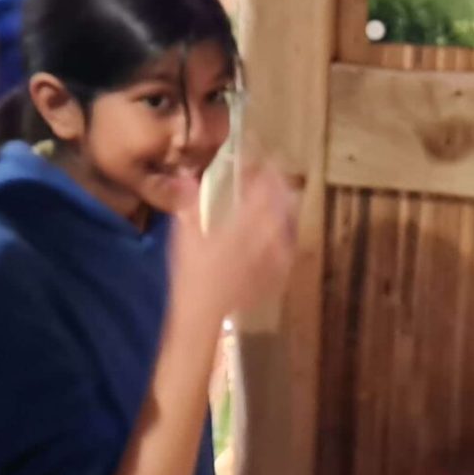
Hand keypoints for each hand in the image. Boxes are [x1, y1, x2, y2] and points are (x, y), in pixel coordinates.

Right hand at [169, 165, 297, 323]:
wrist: (202, 313)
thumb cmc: (190, 275)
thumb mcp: (184, 236)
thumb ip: (189, 206)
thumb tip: (187, 178)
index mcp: (241, 227)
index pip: (262, 193)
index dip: (267, 174)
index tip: (266, 161)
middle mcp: (262, 240)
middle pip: (283, 208)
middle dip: (283, 189)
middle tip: (278, 178)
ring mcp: (271, 260)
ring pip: (289, 229)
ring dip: (288, 211)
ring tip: (285, 201)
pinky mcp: (273, 277)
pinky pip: (287, 253)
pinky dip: (287, 239)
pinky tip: (284, 237)